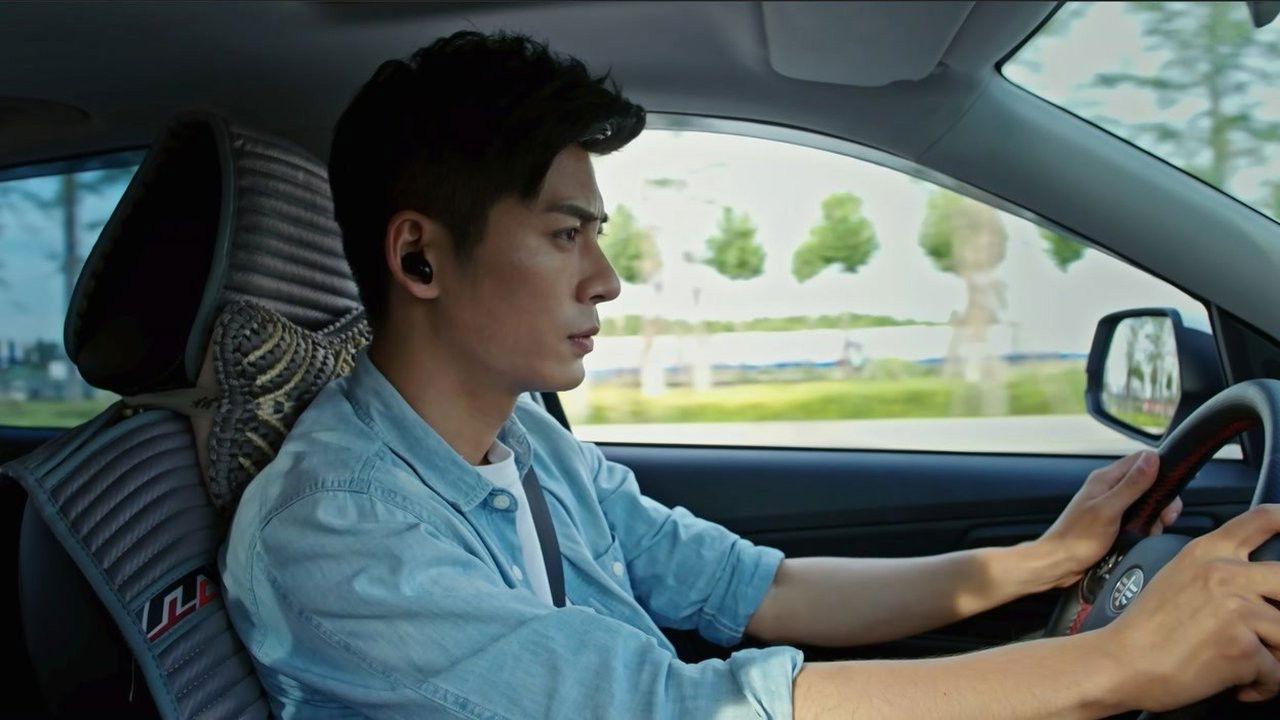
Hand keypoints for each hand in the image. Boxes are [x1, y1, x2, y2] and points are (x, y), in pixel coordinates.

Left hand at [1034, 451, 1181, 587]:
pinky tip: (1144, 538)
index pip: (1142, 460)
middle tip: (1165, 519)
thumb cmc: (1077, 537)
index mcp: (1106, 478)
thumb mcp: (1108, 510)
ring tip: (1151, 532)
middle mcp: (1110, 488)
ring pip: (1146, 503)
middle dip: (1162, 500)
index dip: (1161, 472)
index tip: (1170, 493)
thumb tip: (1153, 458)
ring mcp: (1112, 505)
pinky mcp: (1115, 522)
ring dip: (1155, 517)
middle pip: (1148, 483)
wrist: (1059, 563)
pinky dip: (1146, 527)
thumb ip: (1131, 485)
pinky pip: (1139, 519)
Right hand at [1102, 504, 1279, 709]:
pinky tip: (1236, 683)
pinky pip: (1278, 673)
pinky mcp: (1242, 647)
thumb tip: (1257, 587)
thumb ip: (1217, 570)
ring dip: (1274, 654)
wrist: (1119, 663)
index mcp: (1208, 552)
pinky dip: (1262, 686)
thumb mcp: (1177, 577)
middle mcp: (1225, 573)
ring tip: (1246, 663)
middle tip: (1268, 630)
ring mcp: (1236, 609)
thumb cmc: (1145, 629)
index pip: (1263, 519)